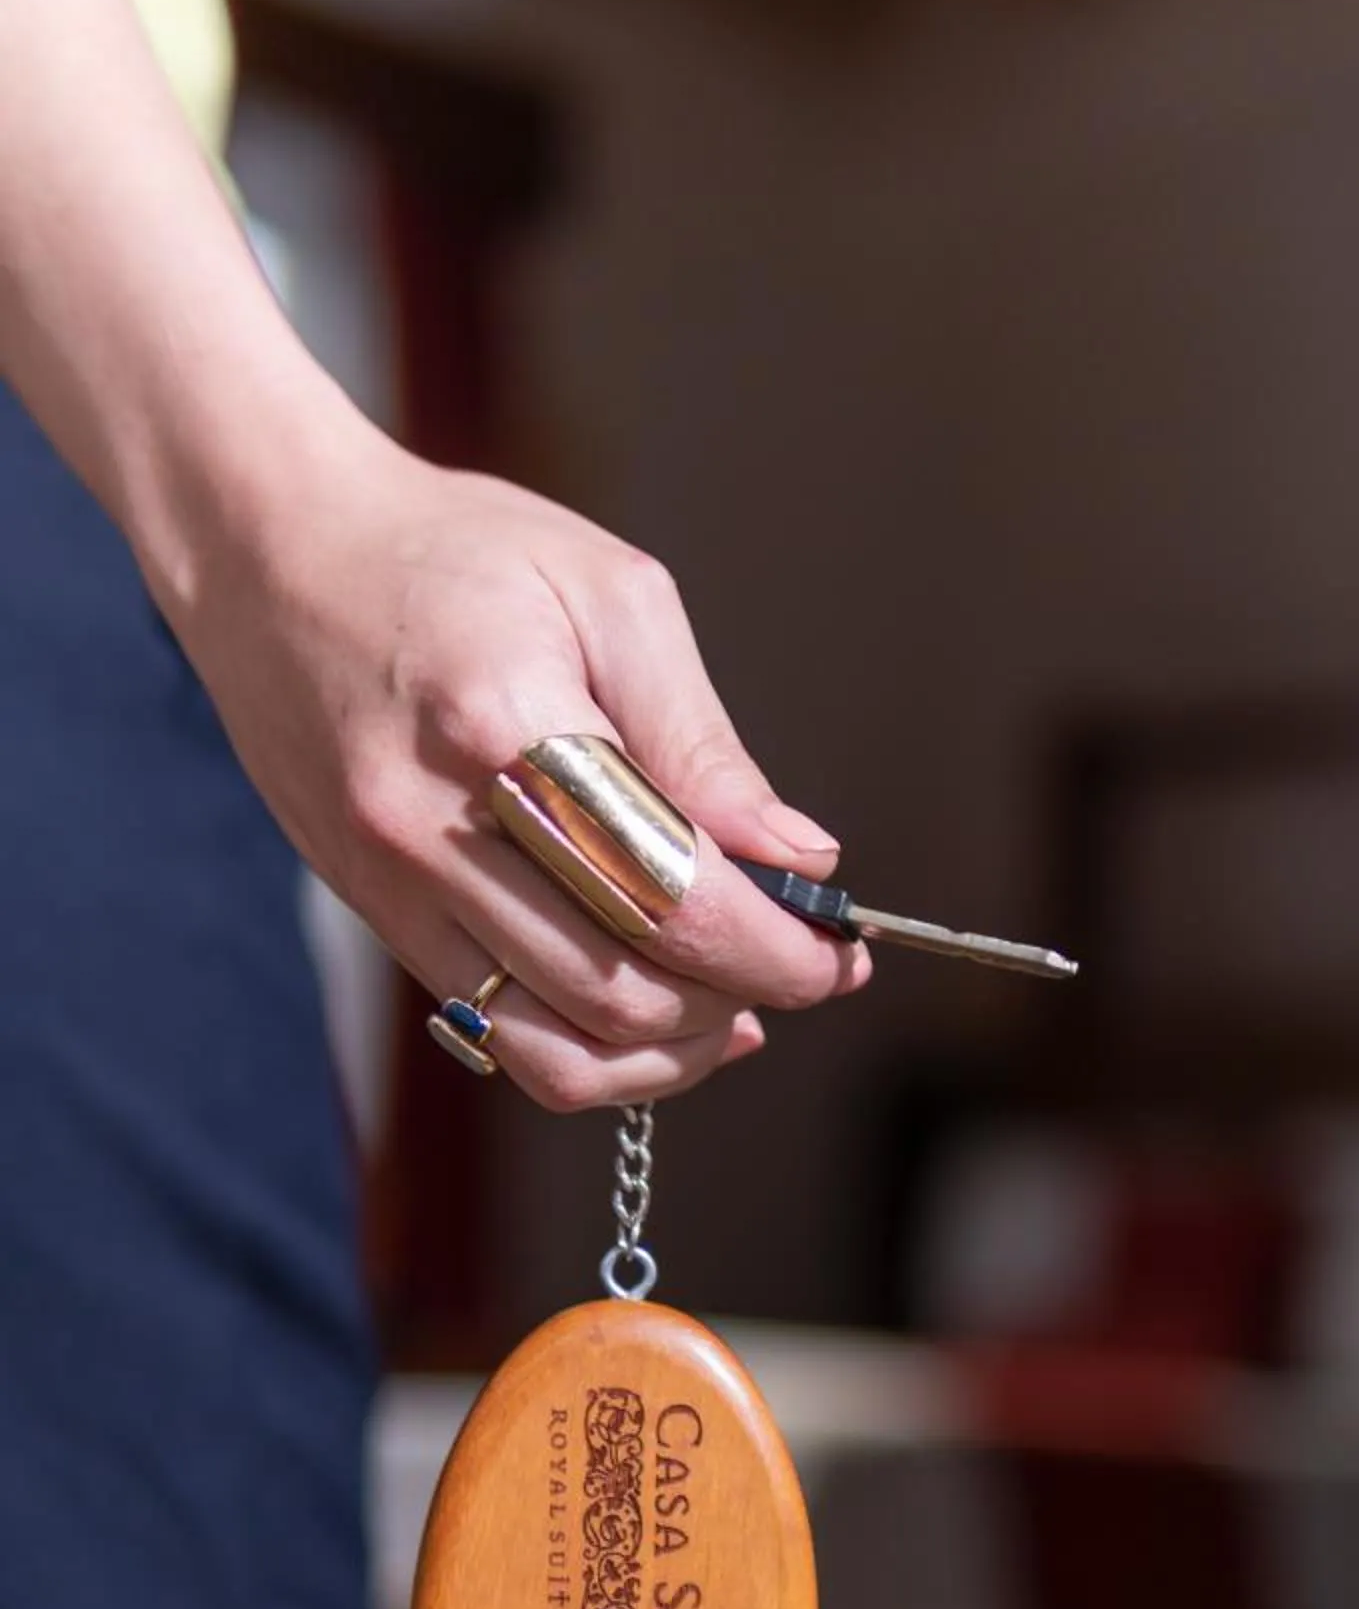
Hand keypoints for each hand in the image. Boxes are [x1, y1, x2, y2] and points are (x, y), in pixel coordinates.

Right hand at [172, 435, 869, 1109]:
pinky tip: (656, 1017)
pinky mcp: (380, 921)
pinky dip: (599, 1055)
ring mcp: (396, 888)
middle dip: (742, 996)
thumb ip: (703, 742)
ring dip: (675, 1050)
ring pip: (564, 1046)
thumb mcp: (609, 595)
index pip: (669, 892)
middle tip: (804, 968)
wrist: (274, 553)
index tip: (835, 951)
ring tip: (736, 1005)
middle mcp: (436, 826)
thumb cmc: (454, 555)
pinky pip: (503, 1042)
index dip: (774, 947)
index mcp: (505, 723)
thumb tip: (797, 857)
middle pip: (624, 986)